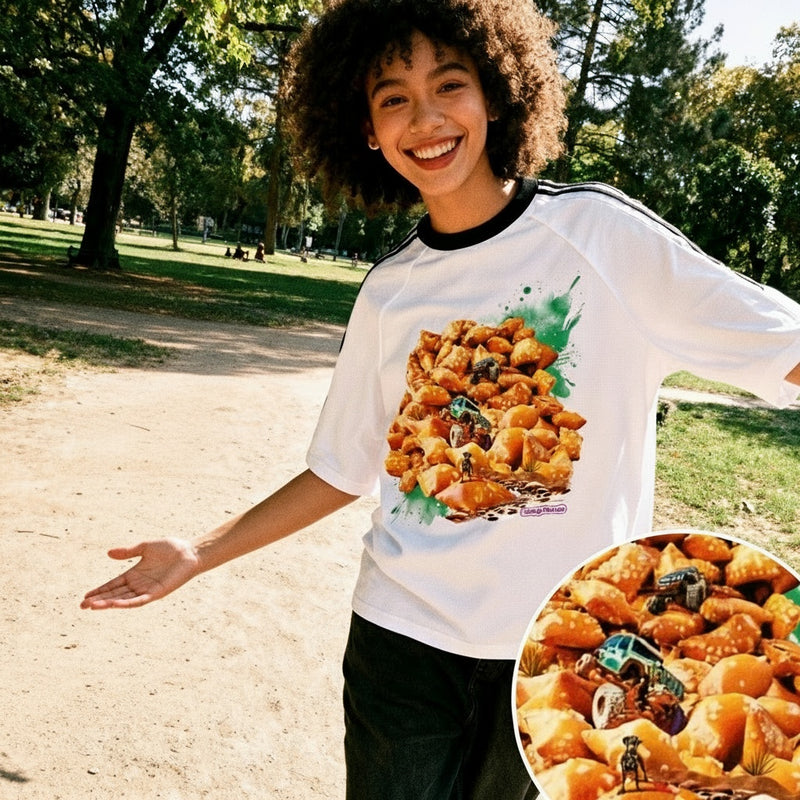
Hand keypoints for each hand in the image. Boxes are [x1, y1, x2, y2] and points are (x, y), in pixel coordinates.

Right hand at [81, 538, 200, 608]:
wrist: (190, 552)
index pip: (113, 585)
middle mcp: (139, 584)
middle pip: (115, 594)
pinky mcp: (156, 593)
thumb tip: (108, 553)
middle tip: (82, 605)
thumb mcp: (145, 547)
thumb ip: (128, 552)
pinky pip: (139, 601)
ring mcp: (147, 589)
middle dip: (99, 600)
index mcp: (134, 574)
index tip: (85, 597)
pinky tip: (114, 605)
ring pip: (123, 599)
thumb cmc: (171, 548)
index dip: (100, 591)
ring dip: (108, 604)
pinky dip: (126, 603)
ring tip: (92, 607)